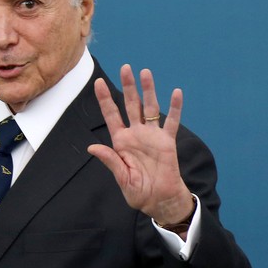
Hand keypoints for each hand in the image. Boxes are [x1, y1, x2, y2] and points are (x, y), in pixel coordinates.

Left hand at [88, 65, 193, 225]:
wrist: (160, 200)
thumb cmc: (139, 192)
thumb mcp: (122, 178)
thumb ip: (110, 161)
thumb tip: (92, 148)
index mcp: (121, 142)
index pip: (111, 116)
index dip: (105, 99)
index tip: (99, 82)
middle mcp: (136, 134)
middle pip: (131, 105)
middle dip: (128, 86)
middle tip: (125, 68)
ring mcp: (153, 136)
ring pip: (150, 108)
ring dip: (148, 90)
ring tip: (146, 72)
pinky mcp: (168, 142)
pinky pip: (172, 122)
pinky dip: (175, 108)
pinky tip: (176, 93)